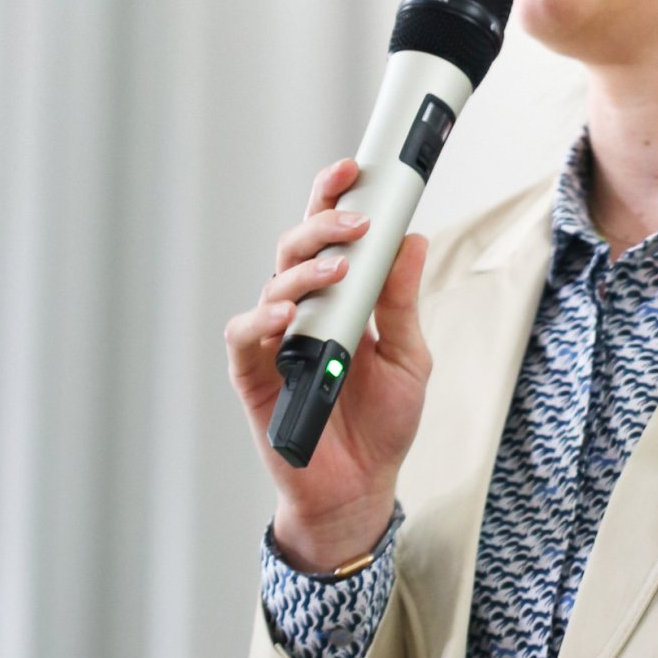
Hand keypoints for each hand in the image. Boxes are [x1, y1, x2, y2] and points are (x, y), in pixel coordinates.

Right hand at [223, 158, 430, 567]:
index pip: (332, 237)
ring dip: (305, 270)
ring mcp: (275, 339)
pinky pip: (245, 334)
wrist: (359, 488)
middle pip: (298, 248)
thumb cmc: (382, 424)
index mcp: (341, 299)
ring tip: (338, 269)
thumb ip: (403, 302)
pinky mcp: (253, 373)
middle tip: (355, 219)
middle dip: (323, 222)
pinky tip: (289, 315)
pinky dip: (262, 318)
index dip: (335, 198)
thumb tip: (413, 241)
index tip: (355, 169)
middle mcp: (303, 310)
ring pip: (274, 282)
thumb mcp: (409, 358)